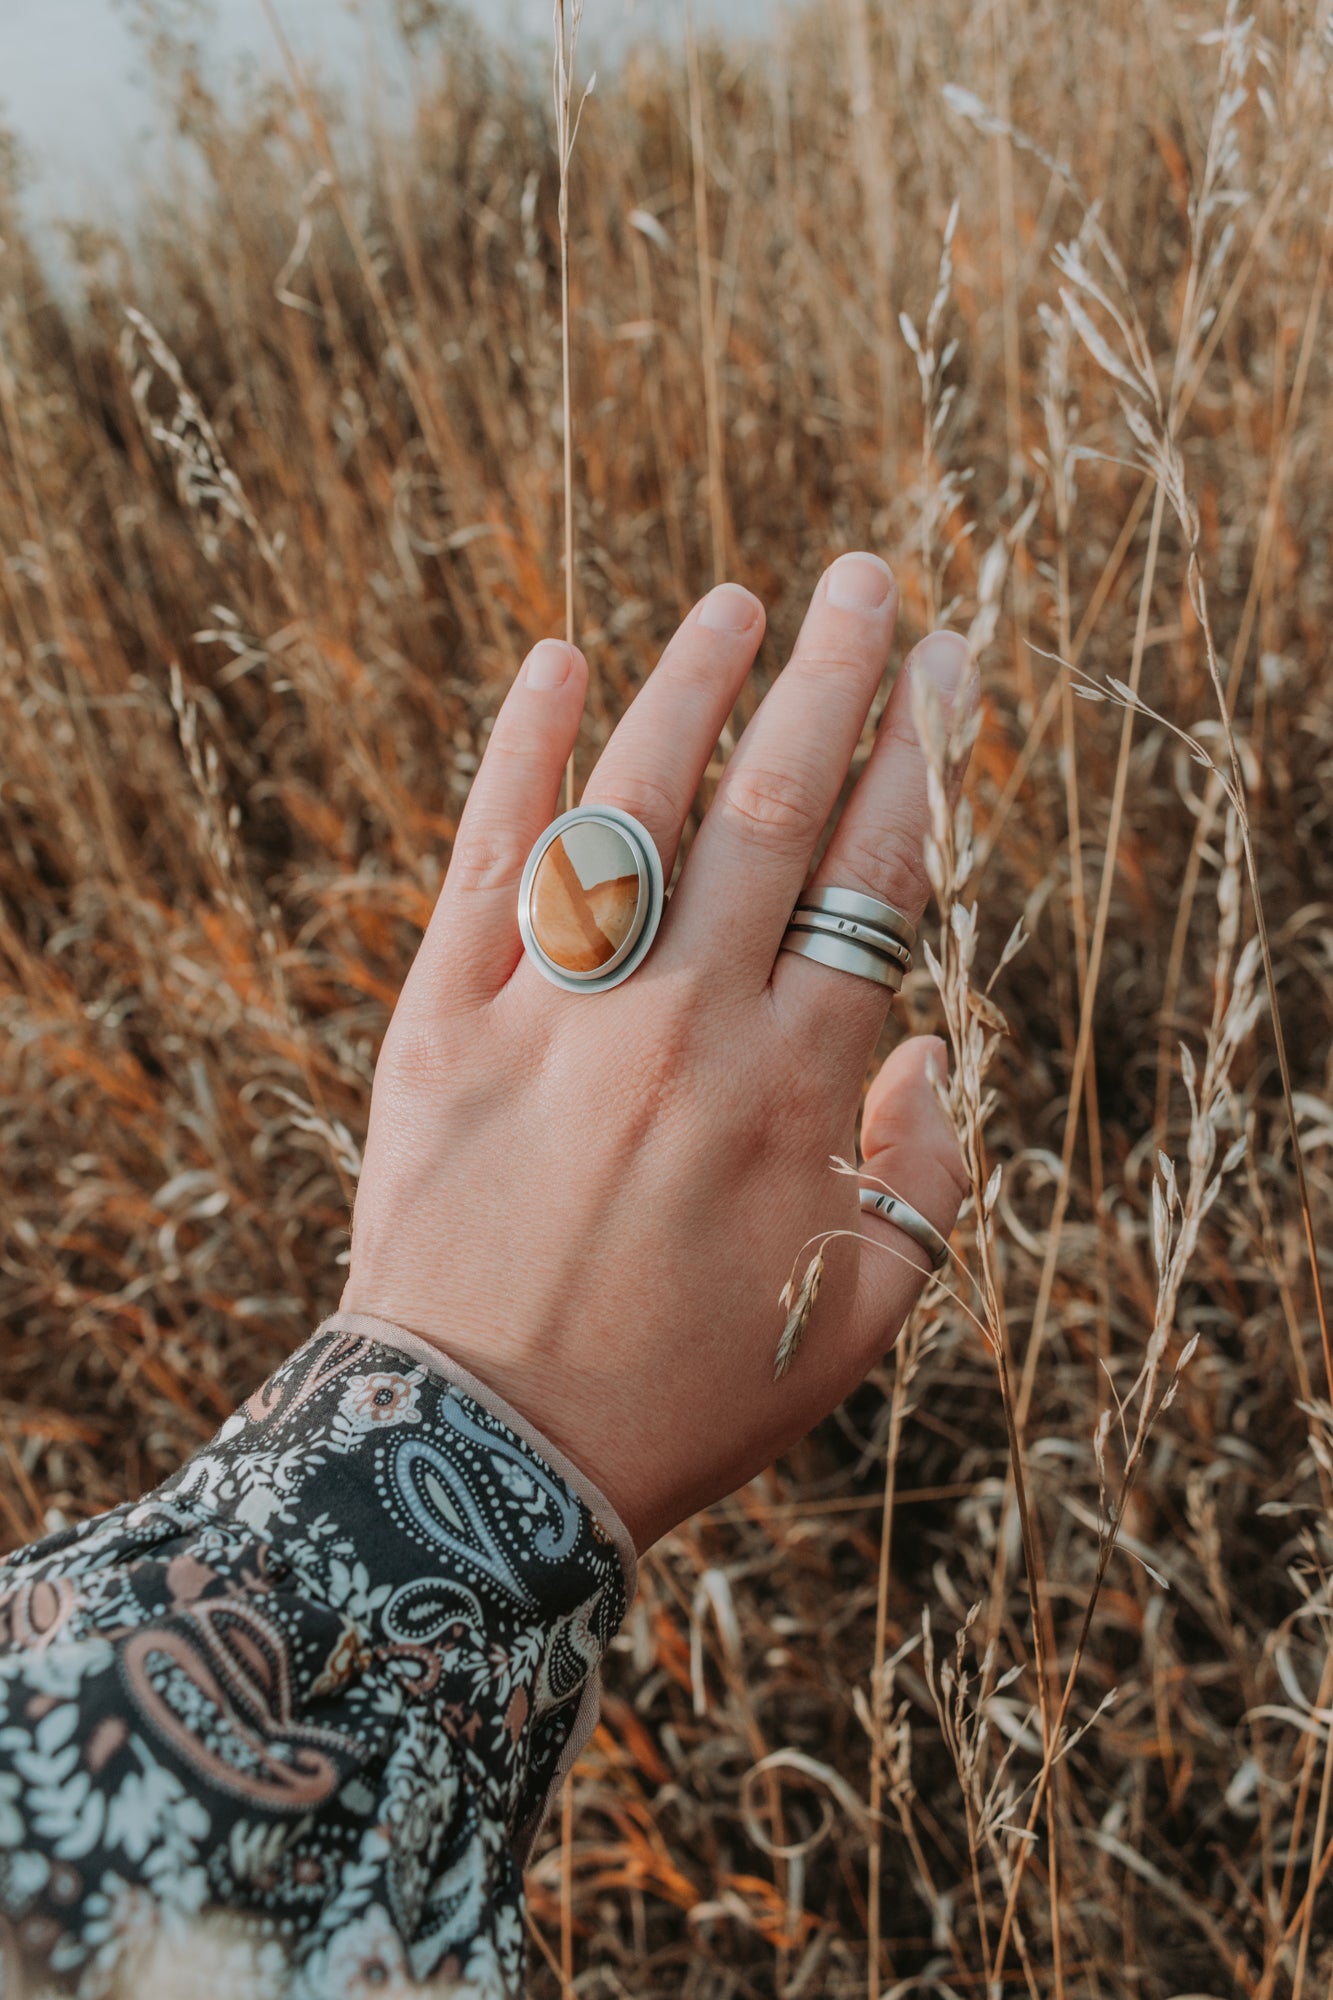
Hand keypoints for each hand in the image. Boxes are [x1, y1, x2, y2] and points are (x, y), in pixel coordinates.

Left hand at [340, 554, 974, 1551]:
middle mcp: (685, 1027)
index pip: (873, 879)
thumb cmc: (683, 1393)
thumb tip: (919, 1045)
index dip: (919, 760)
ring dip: (694, 689)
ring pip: (638, 809)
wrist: (478, 1464)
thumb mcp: (855, 1319)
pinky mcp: (443, 1027)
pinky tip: (555, 665)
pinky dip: (522, 759)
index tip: (946, 670)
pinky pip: (490, 868)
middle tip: (866, 580)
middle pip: (773, 812)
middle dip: (833, 680)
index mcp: (796, 1089)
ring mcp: (558, 1018)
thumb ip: (923, 1177)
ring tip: (739, 601)